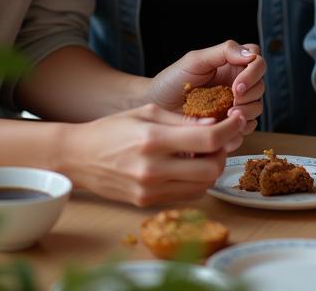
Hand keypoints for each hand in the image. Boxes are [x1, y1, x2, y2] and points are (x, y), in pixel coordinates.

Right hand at [57, 103, 244, 205]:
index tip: (237, 119)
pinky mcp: (147, 202)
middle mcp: (154, 169)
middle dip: (224, 152)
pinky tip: (189, 165)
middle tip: (222, 137)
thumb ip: (183, 120)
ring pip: (202, 186)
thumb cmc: (113, 128)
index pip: (208, 140)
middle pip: (211, 169)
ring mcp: (150, 190)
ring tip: (205, 151)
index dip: (230, 129)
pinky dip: (196, 181)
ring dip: (211, 168)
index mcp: (154, 140)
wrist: (78, 157)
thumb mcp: (148, 112)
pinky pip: (186, 195)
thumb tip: (215, 123)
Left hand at [147, 40, 265, 134]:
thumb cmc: (172, 81)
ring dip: (246, 113)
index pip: (257, 62)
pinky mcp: (227, 126)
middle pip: (260, 87)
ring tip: (228, 116)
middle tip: (232, 103)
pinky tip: (224, 130)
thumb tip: (250, 54)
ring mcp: (233, 106)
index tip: (237, 86)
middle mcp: (237, 84)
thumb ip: (224, 51)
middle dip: (250, 96)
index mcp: (232, 65)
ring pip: (256, 109)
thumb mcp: (195, 60)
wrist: (154, 108)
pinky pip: (244, 130)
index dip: (253, 74)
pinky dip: (239, 131)